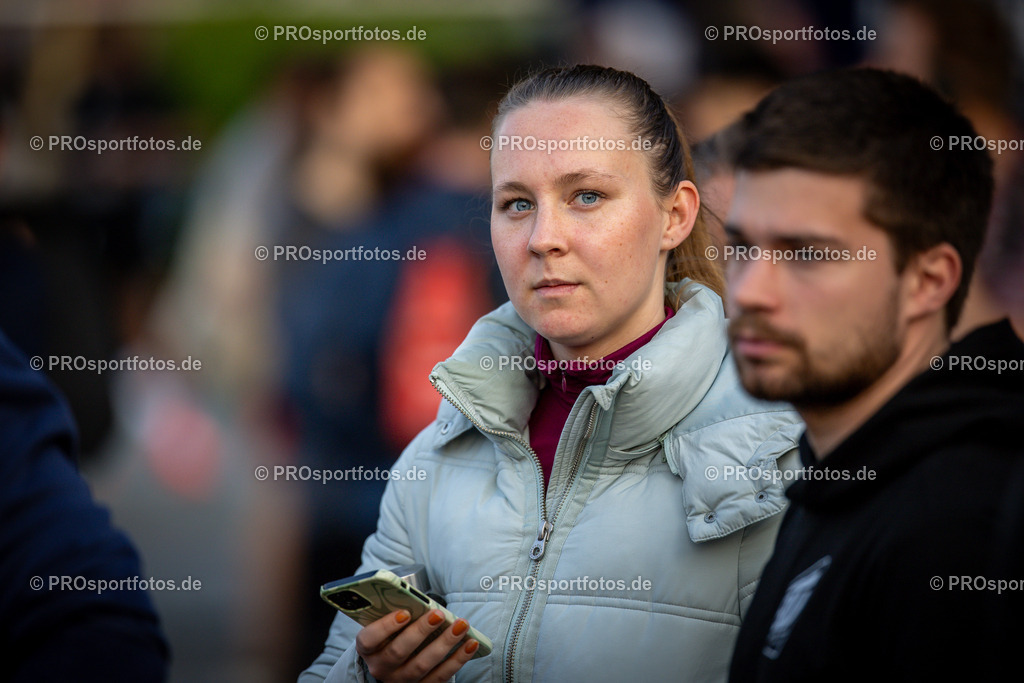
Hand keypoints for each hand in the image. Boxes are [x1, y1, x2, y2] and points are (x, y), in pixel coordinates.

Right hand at [355, 609, 479, 681]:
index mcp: (368, 648)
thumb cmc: (392, 634)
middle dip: (421, 631)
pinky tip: (471, 644)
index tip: (405, 612)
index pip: (369, 639)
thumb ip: (396, 612)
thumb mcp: (385, 623)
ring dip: (444, 644)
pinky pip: (440, 676)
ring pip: (422, 665)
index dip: (386, 626)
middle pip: (399, 652)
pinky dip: (458, 659)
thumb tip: (419, 598)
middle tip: (439, 614)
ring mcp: (400, 680)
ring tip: (461, 625)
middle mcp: (381, 667)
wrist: (394, 663)